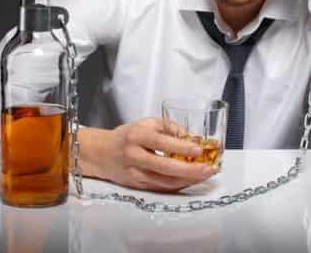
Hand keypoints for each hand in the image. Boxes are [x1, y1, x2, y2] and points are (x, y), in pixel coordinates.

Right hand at [83, 118, 217, 191]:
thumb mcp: (145, 123)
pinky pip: (161, 187)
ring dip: (187, 180)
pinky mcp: (137, 185)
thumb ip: (169, 127)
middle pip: (164, 167)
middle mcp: (135, 156)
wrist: (101, 153)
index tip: (198, 150)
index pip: (161, 142)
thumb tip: (191, 136)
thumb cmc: (127, 136)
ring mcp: (135, 173)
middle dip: (189, 170)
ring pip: (164, 181)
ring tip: (205, 175)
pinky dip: (178, 185)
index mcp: (137, 136)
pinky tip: (191, 180)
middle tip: (208, 169)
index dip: (180, 147)